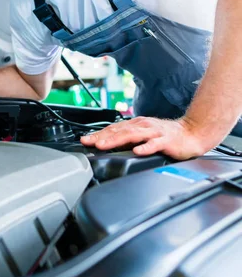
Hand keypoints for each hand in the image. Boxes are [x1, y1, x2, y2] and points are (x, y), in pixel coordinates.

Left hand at [80, 116, 206, 159]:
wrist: (192, 133)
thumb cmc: (167, 136)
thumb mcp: (144, 135)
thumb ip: (129, 139)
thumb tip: (110, 144)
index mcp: (137, 125)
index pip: (114, 129)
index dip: (98, 134)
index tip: (85, 140)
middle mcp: (143, 126)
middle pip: (119, 131)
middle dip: (102, 137)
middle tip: (89, 142)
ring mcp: (154, 132)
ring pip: (132, 135)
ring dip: (117, 140)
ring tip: (104, 146)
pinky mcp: (166, 141)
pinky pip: (154, 144)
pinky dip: (145, 147)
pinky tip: (137, 151)